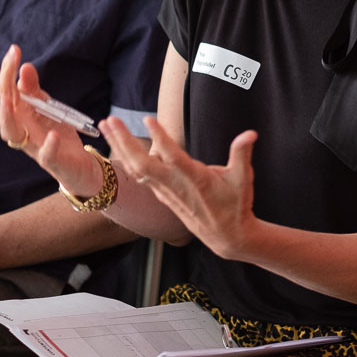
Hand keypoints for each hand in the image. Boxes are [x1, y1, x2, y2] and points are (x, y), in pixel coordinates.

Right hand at [0, 44, 102, 196]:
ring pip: (12, 135)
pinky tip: (53, 135)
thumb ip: (34, 89)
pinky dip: (49, 146)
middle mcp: (20, 132)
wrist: (78, 164)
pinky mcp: (52, 162)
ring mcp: (34, 147)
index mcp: (18, 117)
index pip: (3, 94)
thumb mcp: (46, 107)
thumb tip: (25, 66)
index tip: (13, 50)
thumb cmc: (56, 133)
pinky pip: (46, 156)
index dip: (5, 73)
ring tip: (8, 99)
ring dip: (7, 118)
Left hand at [102, 115, 258, 259]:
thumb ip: (241, 154)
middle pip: (142, 164)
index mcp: (195, 179)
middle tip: (110, 120)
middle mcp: (175, 186)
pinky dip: (126, 160)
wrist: (226, 237)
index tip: (148, 119)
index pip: (174, 157)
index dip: (161, 138)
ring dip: (118, 147)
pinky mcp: (162, 195)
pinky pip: (139, 176)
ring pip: (136, 170)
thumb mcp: (244, 179)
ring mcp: (166, 192)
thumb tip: (250, 134)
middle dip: (124, 142)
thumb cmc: (236, 205)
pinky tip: (117, 146)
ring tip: (106, 125)